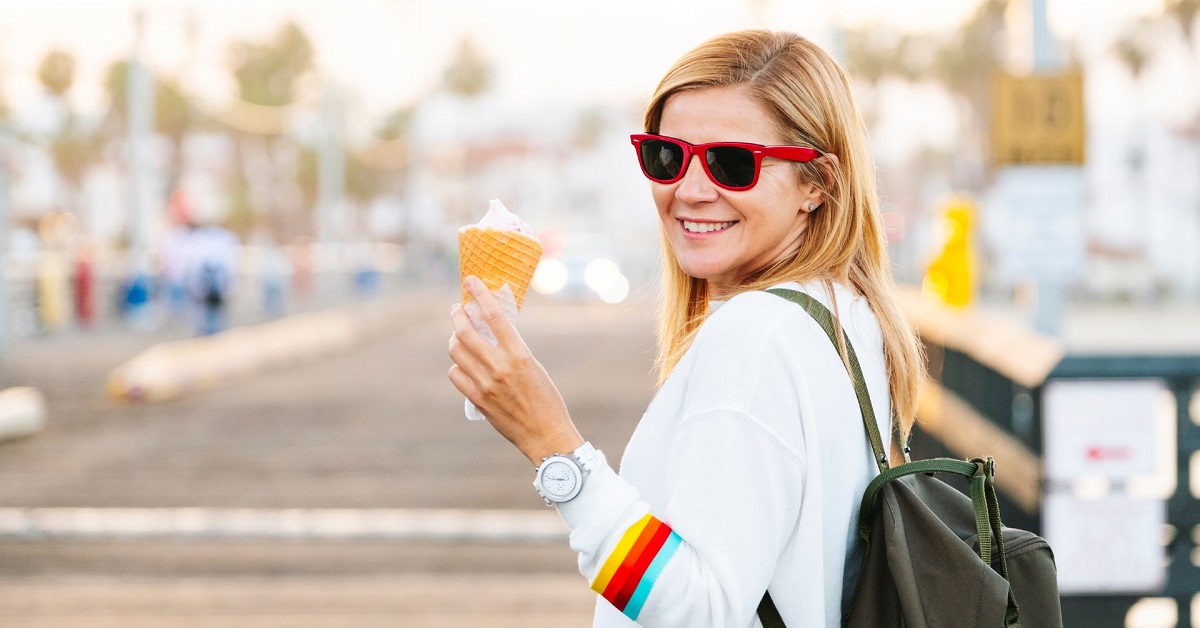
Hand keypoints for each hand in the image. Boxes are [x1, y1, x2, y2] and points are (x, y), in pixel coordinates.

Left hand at [448, 276, 583, 465]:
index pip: (494, 316)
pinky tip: (463, 364)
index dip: (480, 295)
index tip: (471, 281)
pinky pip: (456, 374)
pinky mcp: (477, 400)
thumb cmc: (546, 399)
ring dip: (455, 338)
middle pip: (465, 331)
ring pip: (456, 351)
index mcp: (520, 355)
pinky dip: (457, 365)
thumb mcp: (535, 367)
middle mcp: (499, 367)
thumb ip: (513, 349)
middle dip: (457, 315)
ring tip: (459, 335)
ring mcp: (485, 384)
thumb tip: (493, 331)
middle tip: (457, 309)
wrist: (545, 435)